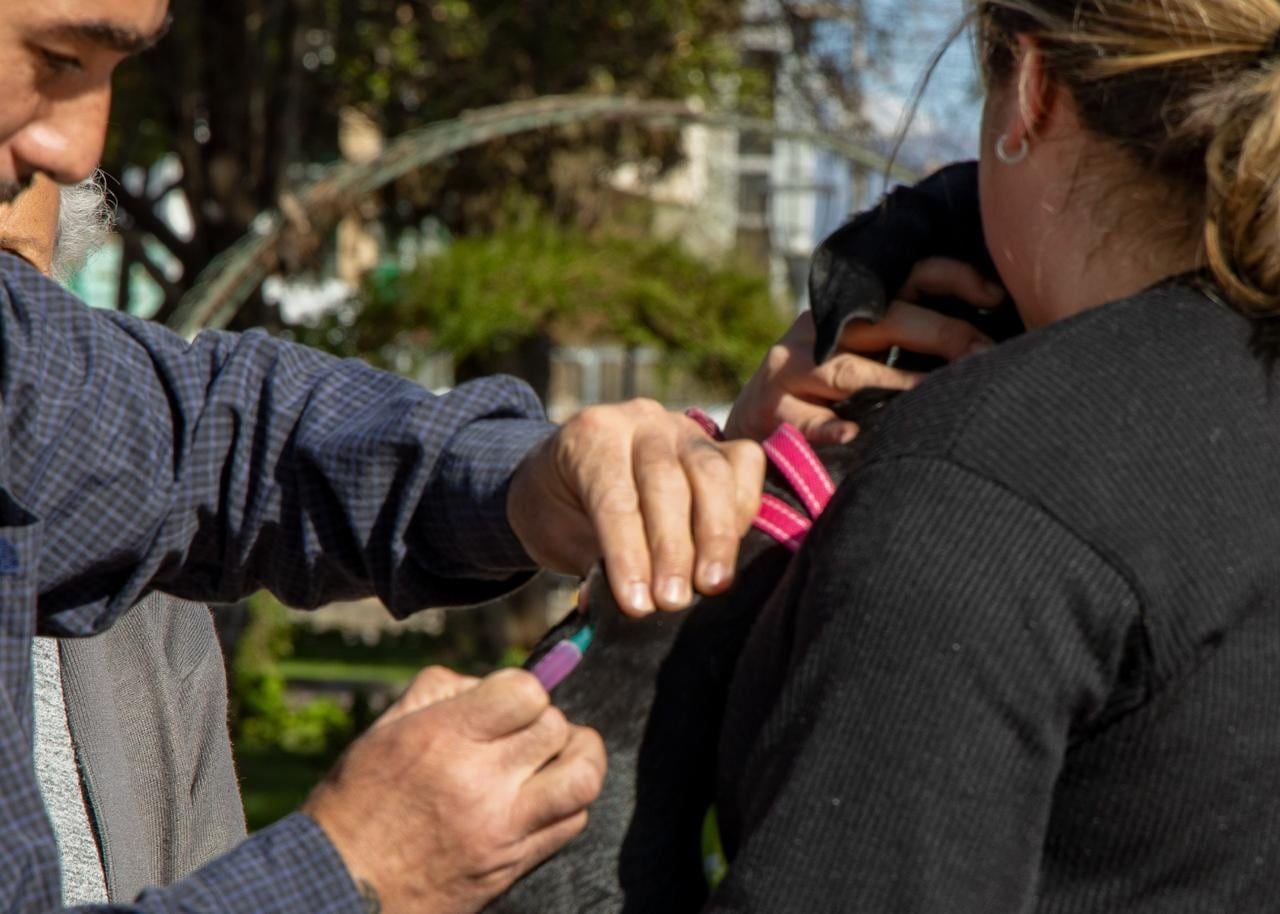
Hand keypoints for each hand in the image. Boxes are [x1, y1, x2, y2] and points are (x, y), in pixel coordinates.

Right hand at [304, 667, 605, 913]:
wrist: (342, 886)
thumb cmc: (357, 802)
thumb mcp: (385, 730)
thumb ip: (442, 692)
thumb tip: (492, 681)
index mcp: (443, 739)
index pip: (526, 691)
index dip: (523, 689)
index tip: (508, 701)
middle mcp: (479, 782)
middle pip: (556, 727)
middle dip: (544, 720)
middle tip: (522, 732)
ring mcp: (503, 828)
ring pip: (583, 776)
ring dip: (579, 756)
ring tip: (557, 755)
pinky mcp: (514, 864)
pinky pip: (573, 821)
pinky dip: (570, 800)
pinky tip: (546, 794)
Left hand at [507, 399, 764, 615]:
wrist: (570, 473)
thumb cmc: (562, 510)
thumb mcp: (558, 537)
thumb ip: (592, 563)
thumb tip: (627, 606)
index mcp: (590, 436)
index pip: (614, 497)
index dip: (628, 553)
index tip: (638, 604)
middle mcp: (640, 422)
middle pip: (665, 482)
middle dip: (673, 549)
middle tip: (674, 601)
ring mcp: (683, 428)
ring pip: (710, 474)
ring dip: (715, 536)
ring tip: (711, 585)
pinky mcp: (718, 441)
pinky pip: (744, 465)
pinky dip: (743, 510)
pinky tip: (732, 552)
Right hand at [725, 258, 1003, 444]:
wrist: (748, 432)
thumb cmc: (824, 396)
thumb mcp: (862, 355)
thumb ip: (909, 341)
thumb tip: (992, 342)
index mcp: (848, 309)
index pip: (905, 275)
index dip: (953, 278)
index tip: (996, 298)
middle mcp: (818, 330)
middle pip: (883, 319)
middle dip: (941, 334)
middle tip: (985, 357)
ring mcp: (790, 370)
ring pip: (847, 371)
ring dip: (898, 383)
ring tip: (940, 397)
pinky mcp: (771, 412)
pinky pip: (804, 421)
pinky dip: (828, 428)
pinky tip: (852, 434)